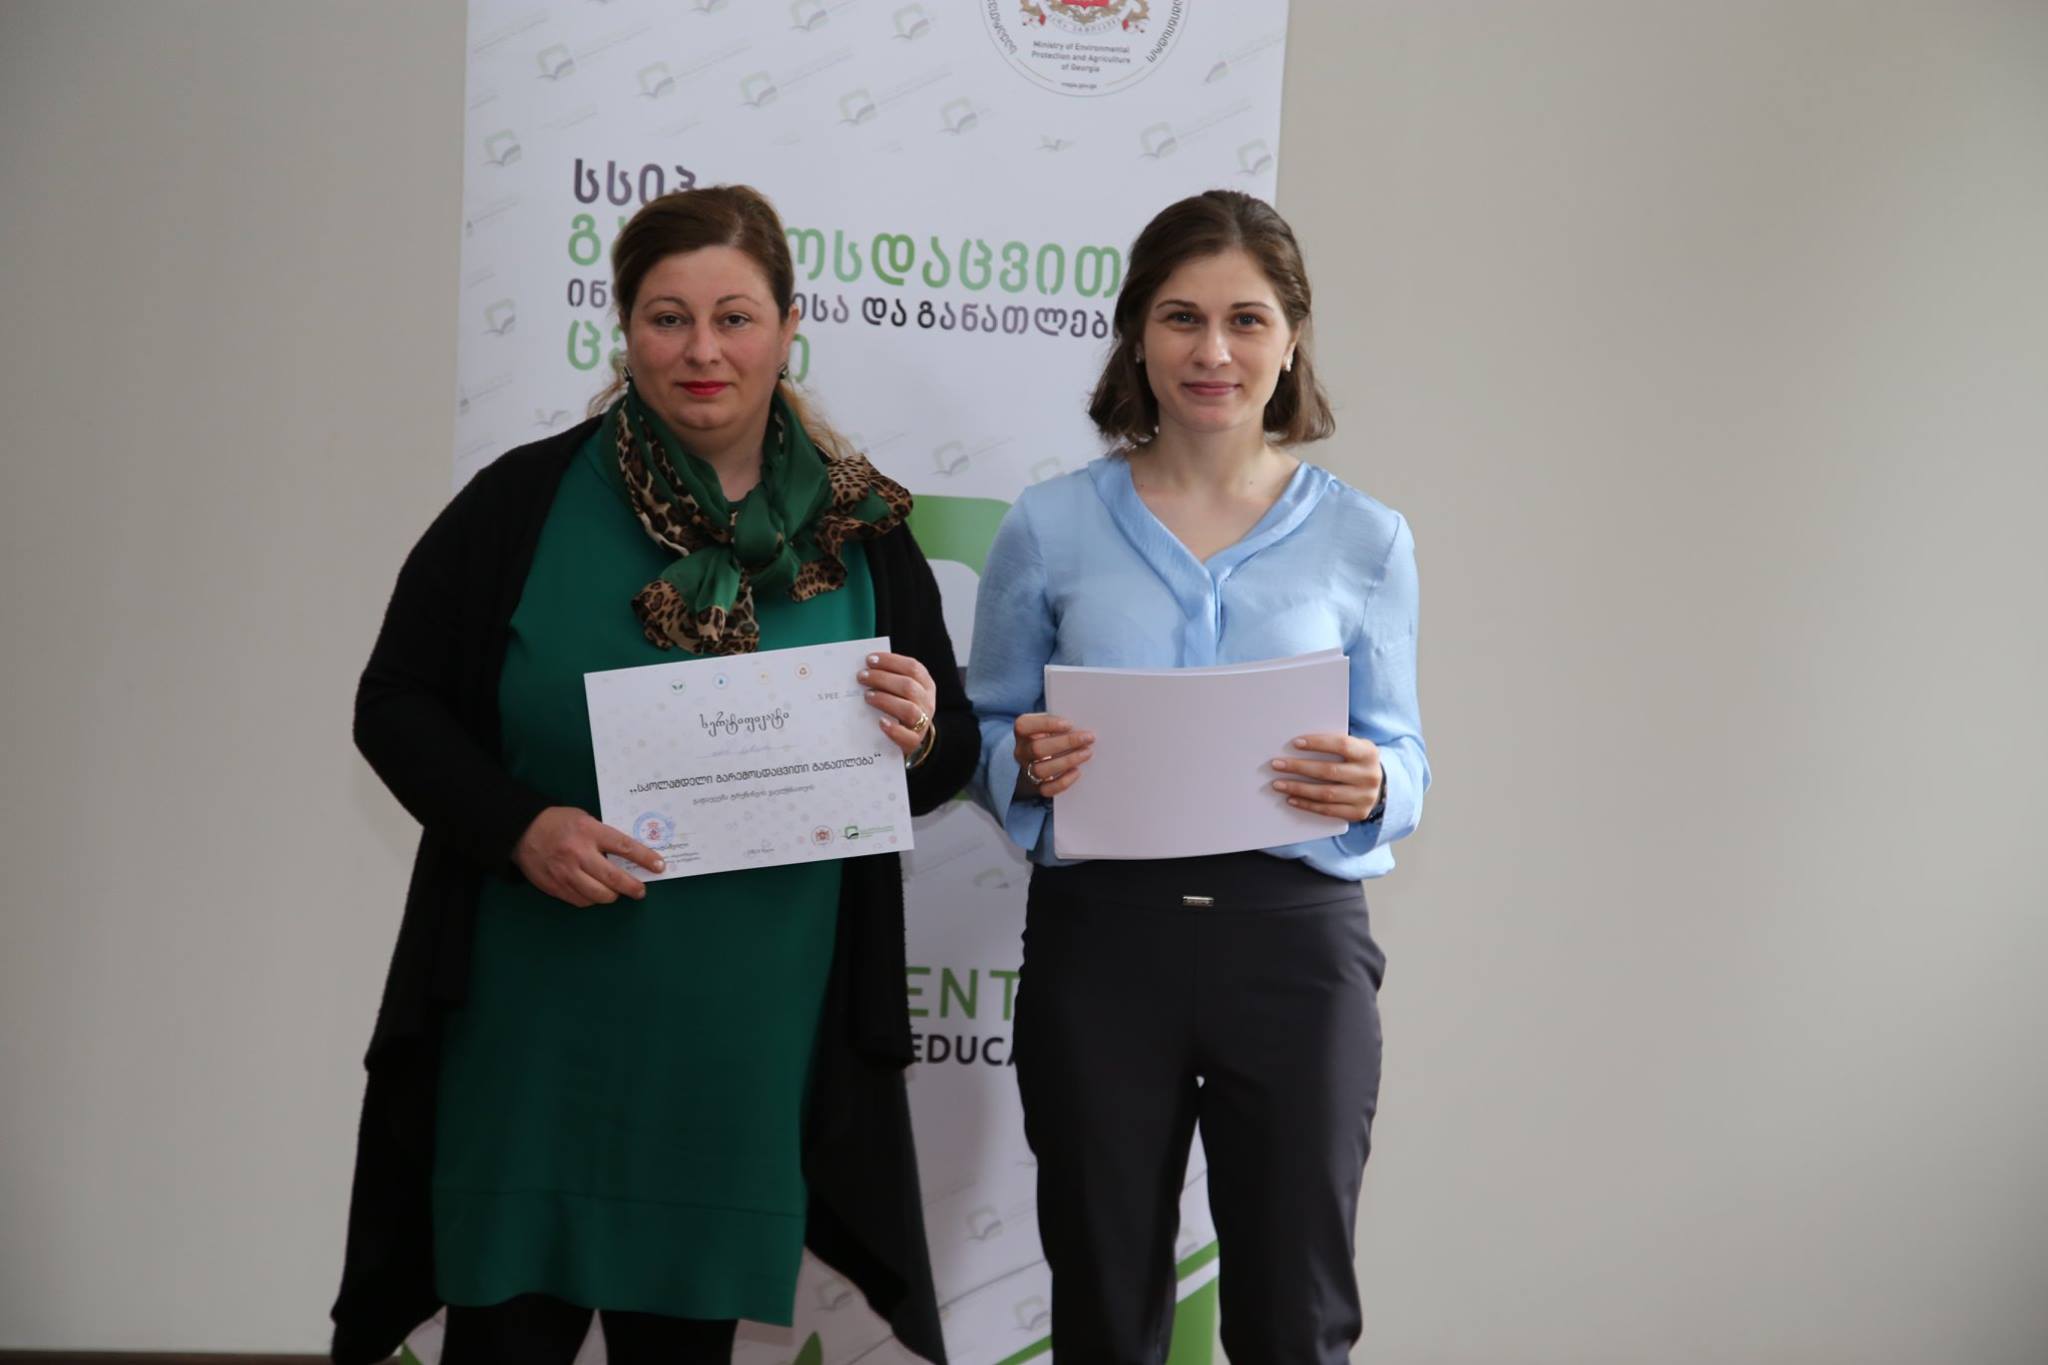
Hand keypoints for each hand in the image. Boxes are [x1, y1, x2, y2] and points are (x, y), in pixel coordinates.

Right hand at [513, 806, 663, 905]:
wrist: (522, 831)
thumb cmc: (559, 822)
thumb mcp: (584, 819)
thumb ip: (603, 835)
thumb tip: (629, 854)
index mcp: (589, 832)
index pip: (624, 847)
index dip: (645, 858)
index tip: (659, 866)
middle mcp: (578, 853)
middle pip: (613, 878)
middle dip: (632, 887)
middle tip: (641, 891)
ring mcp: (565, 872)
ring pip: (598, 895)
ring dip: (612, 896)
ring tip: (616, 892)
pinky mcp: (555, 886)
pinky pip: (581, 901)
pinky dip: (592, 899)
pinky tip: (594, 892)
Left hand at [859, 651, 939, 758]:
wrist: (911, 735)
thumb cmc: (900, 706)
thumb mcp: (901, 690)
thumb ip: (889, 678)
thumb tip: (865, 667)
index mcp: (925, 684)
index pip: (912, 667)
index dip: (891, 661)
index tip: (869, 659)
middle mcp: (927, 702)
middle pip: (908, 686)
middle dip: (882, 679)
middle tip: (861, 677)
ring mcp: (923, 722)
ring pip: (909, 709)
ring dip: (885, 700)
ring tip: (867, 696)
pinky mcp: (914, 741)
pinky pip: (908, 737)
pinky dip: (894, 729)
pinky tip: (880, 722)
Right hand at [1013, 712, 1093, 798]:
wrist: (1040, 759)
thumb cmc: (1051, 735)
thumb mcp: (1050, 724)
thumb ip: (1060, 724)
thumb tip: (1081, 726)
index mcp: (1022, 732)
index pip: (1024, 725)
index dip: (1046, 724)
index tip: (1069, 724)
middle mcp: (1021, 752)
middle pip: (1037, 748)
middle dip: (1066, 742)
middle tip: (1088, 738)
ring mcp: (1027, 770)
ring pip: (1041, 770)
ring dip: (1067, 761)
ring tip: (1087, 753)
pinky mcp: (1037, 787)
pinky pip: (1047, 789)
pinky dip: (1063, 782)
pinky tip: (1077, 772)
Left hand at [1271, 733, 1383, 822]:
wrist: (1379, 786)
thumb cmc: (1356, 761)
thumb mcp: (1354, 748)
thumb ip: (1333, 745)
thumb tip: (1297, 745)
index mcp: (1368, 753)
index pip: (1342, 745)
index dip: (1318, 743)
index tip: (1295, 743)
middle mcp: (1369, 775)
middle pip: (1329, 771)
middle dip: (1299, 767)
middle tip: (1277, 764)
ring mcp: (1365, 797)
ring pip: (1326, 793)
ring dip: (1298, 788)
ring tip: (1278, 784)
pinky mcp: (1358, 813)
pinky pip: (1328, 810)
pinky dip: (1307, 805)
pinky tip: (1291, 798)